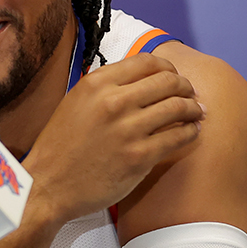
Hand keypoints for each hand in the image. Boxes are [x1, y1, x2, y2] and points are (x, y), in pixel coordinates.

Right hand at [21, 53, 204, 226]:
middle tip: (190, 94)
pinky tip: (192, 131)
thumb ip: (107, 88)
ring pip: (177, 107)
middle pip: (168, 81)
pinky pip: (178, 137)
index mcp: (97, 84)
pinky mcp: (139, 157)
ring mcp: (128, 130)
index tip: (174, 76)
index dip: (168, 67)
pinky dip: (190, 131)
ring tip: (197, 112)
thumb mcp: (76, 102)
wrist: (49, 185)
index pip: (147, 62)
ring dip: (193, 108)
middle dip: (185, 86)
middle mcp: (113, 102)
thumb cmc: (60, 146)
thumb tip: (142, 79)